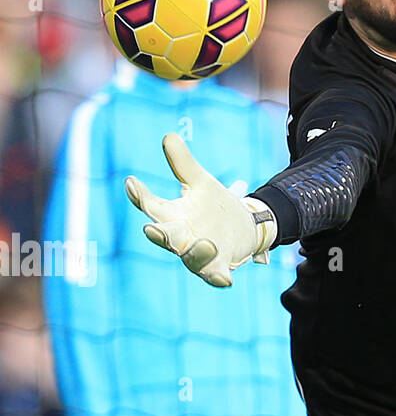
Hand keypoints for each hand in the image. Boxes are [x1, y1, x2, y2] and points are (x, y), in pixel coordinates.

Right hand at [125, 133, 277, 286]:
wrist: (244, 227)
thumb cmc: (215, 205)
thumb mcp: (201, 182)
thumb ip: (184, 164)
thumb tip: (169, 135)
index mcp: (172, 215)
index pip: (150, 205)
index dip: (139, 196)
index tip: (131, 182)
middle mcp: (180, 237)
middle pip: (165, 237)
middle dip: (159, 235)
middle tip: (151, 230)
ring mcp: (198, 253)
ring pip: (190, 257)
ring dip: (196, 252)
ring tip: (206, 243)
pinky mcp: (218, 266)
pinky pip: (214, 275)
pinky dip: (218, 278)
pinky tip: (224, 280)